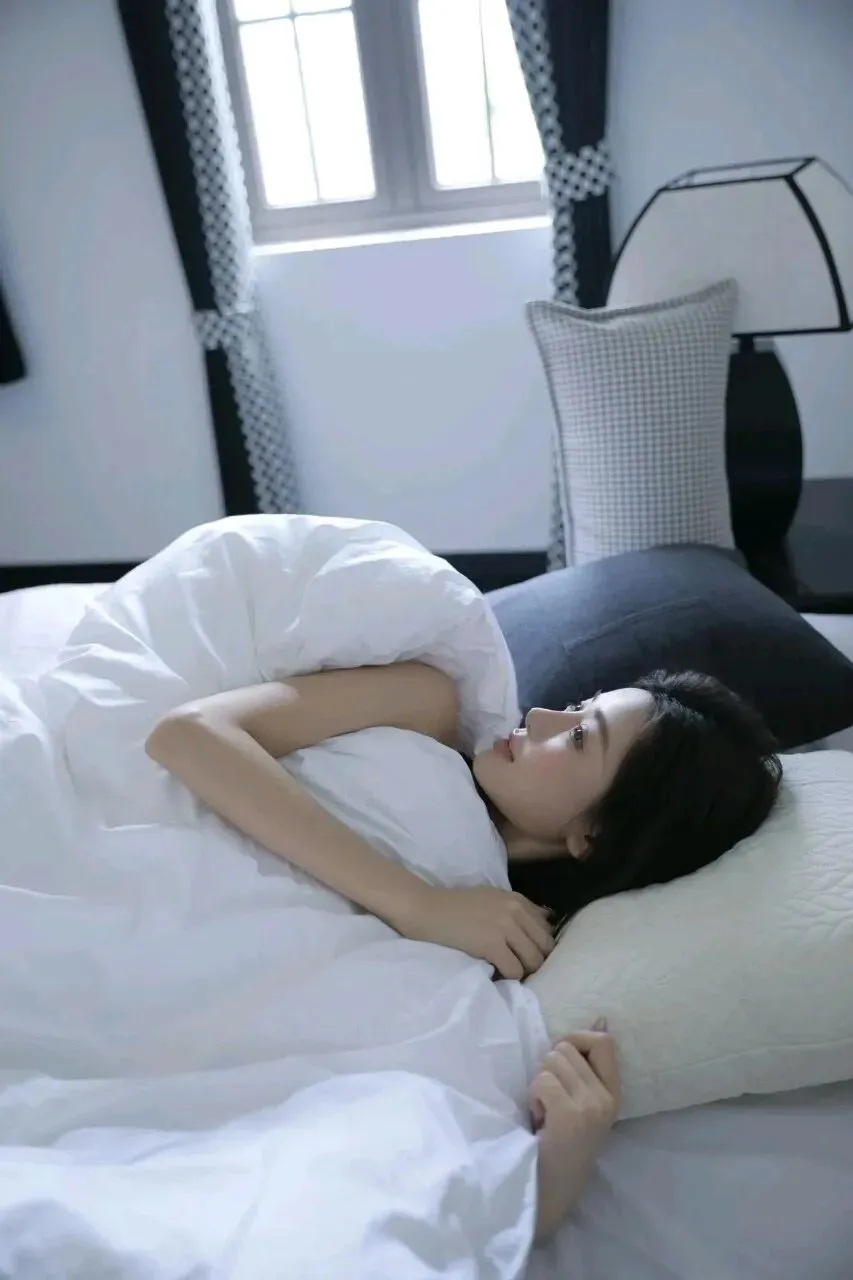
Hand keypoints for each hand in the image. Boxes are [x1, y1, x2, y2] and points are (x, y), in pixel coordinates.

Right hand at [394, 884, 554, 977]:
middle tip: (518, 967)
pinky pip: (515, 970)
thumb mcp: (492, 899)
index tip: (524, 955)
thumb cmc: (455, 906)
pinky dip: (508, 977)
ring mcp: (505, 927)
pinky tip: (495, 973)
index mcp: (517, 899)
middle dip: (534, 961)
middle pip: (545, 947)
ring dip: (522, 971)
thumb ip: (517, 910)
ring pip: (533, 961)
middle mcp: (516, 910)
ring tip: (506, 971)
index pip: (546, 930)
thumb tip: (545, 923)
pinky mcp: (492, 944)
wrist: (426, 909)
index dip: (538, 946)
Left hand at [531, 1027, 620, 1154]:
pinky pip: (542, 1081)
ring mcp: (590, 1107)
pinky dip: (534, 1097)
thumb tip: (601, 1019)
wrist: (554, 1188)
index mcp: (614, 1092)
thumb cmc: (563, 1140)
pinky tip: (540, 1119)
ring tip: (545, 1109)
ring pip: (551, 1061)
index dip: (575, 1039)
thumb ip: (590, 1062)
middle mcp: (607, 1098)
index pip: (603, 1042)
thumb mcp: (584, 1100)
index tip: (562, 1061)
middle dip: (549, 1067)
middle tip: (550, 1098)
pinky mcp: (570, 1116)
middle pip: (566, 1048)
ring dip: (539, 1083)